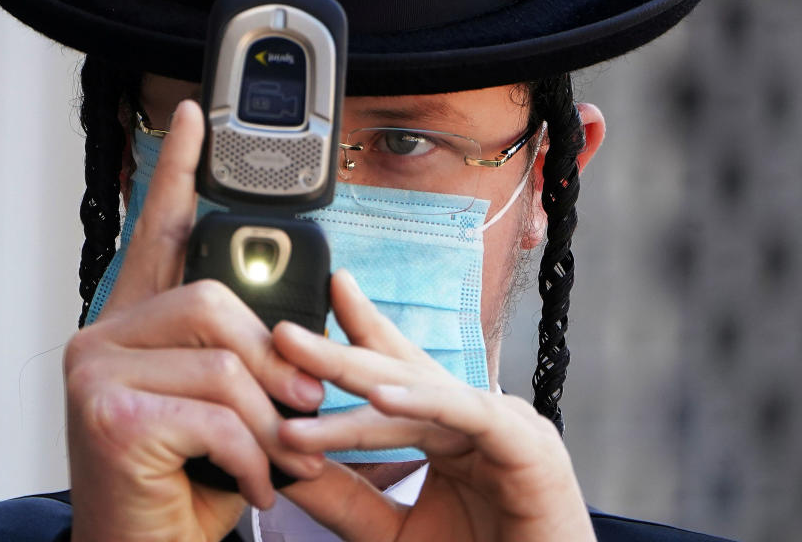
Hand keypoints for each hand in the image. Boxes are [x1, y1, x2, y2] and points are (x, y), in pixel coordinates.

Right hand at [63, 100, 325, 541]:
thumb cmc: (185, 483)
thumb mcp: (223, 409)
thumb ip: (240, 357)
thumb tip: (291, 338)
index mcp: (136, 325)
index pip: (160, 230)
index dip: (182, 173)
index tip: (196, 119)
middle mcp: (102, 334)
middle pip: (216, 299)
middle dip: (276, 361)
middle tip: (306, 410)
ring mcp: (95, 369)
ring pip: (224, 357)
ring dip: (272, 420)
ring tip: (280, 460)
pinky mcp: (108, 413)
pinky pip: (219, 411)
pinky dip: (255, 456)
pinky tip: (251, 486)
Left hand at [271, 269, 595, 541]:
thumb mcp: (390, 530)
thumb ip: (344, 497)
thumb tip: (280, 466)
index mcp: (446, 429)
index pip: (395, 369)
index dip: (361, 328)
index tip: (325, 290)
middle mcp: (472, 416)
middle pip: (394, 370)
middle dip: (335, 348)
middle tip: (282, 330)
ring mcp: (502, 424)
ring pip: (417, 390)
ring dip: (353, 373)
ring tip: (299, 355)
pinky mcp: (526, 446)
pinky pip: (466, 415)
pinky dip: (422, 404)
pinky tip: (379, 397)